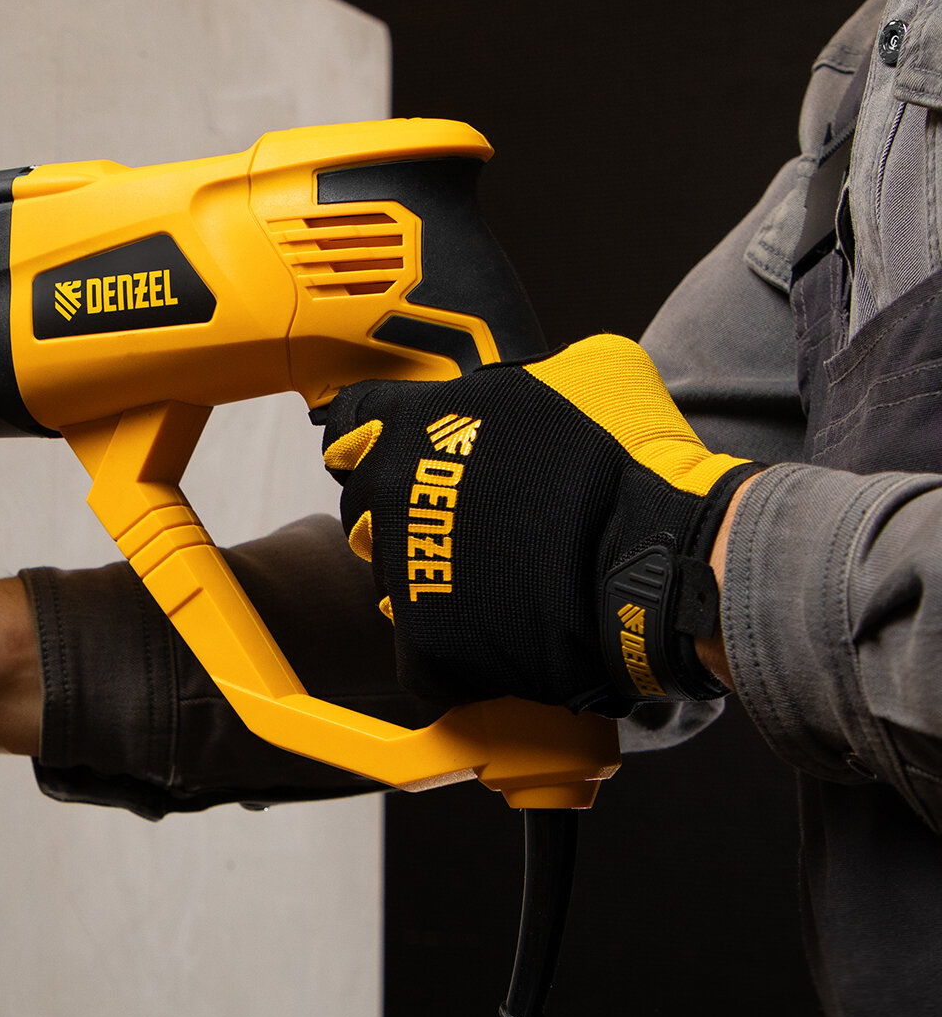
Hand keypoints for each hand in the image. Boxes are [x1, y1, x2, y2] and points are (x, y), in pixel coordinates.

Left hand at [321, 335, 760, 715]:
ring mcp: (403, 569)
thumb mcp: (590, 370)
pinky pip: (416, 646)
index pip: (353, 426)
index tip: (409, 455)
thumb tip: (530, 381)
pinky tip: (494, 630)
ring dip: (427, 575)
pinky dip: (449, 644)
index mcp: (414, 424)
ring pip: (388, 576)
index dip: (377, 440)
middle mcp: (393, 493)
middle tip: (470, 522)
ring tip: (492, 576)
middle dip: (404, 510)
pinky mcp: (426, 640)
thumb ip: (529, 375)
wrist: (663, 557)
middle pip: (365, 504)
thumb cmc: (629, 463)